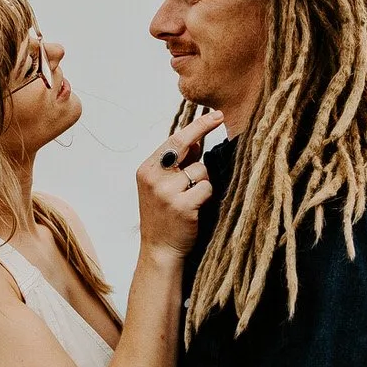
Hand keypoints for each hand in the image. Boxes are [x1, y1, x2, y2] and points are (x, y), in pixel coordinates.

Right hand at [137, 111, 223, 258]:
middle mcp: (153, 177)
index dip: (196, 126)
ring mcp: (166, 192)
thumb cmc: (164, 216)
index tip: (214, 115)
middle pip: (184, 144)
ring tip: (194, 198)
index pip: (173, 139)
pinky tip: (198, 208)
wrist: (160, 250)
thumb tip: (196, 139)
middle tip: (220, 118)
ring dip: (204, 181)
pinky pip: (207, 188)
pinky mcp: (182, 206)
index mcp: (147, 169)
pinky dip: (208, 196)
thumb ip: (177, 164)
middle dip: (203, 128)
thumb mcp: (162, 186)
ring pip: (201, 170)